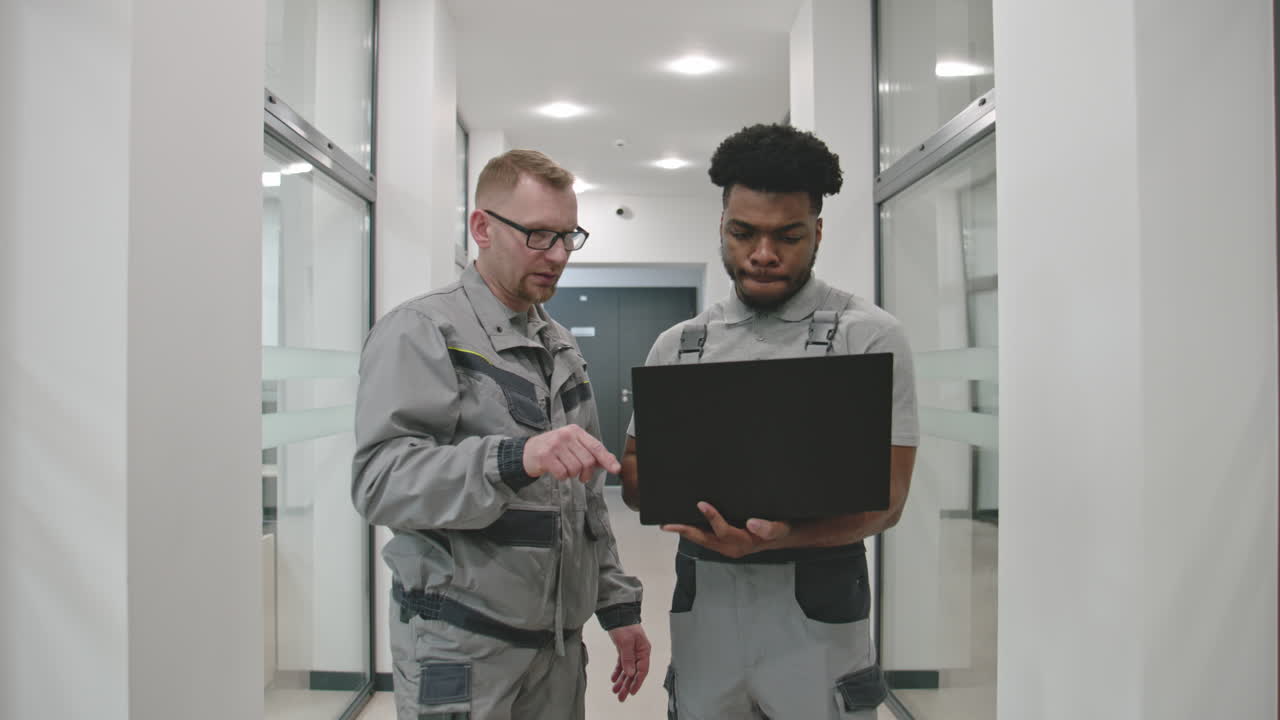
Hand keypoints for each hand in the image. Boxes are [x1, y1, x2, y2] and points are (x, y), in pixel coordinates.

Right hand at [522, 425, 620, 482]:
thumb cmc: (552, 449)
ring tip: (565, 470)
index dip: (607, 459)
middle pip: (588, 461)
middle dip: (586, 473)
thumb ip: (590, 452)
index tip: (615, 469)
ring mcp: (555, 445)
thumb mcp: (573, 445)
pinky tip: (556, 471)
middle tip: (582, 476)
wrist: (528, 452)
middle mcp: (566, 435)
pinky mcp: (546, 456)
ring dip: (572, 475)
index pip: (596, 446)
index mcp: (575, 431)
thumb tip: (610, 461)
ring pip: (576, 468)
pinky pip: (562, 474)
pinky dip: (562, 477)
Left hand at [607, 624, 650, 701]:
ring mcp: (632, 652)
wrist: (617, 614)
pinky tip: (613, 679)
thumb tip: (630, 673)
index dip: (637, 682)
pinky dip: (618, 672)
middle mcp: (639, 652)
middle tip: (621, 697)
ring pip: (627, 670)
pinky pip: (622, 664)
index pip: (642, 670)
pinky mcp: (624, 650)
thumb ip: (628, 658)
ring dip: (622, 681)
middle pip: (634, 673)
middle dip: (627, 685)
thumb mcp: (625, 642)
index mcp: (644, 650)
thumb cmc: (624, 625)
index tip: (631, 692)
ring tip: (615, 691)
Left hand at [661, 502, 791, 558]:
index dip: (712, 518)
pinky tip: (685, 523)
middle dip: (686, 531)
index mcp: (744, 543)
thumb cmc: (781, 528)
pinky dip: (694, 531)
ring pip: (702, 540)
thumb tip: (751, 523)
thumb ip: (769, 528)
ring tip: (669, 525)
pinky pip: (706, 538)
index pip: (723, 531)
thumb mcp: (781, 527)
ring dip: (686, 533)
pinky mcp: (724, 543)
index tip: (701, 504)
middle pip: (705, 540)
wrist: (785, 535)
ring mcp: (727, 547)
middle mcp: (732, 548)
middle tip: (667, 525)